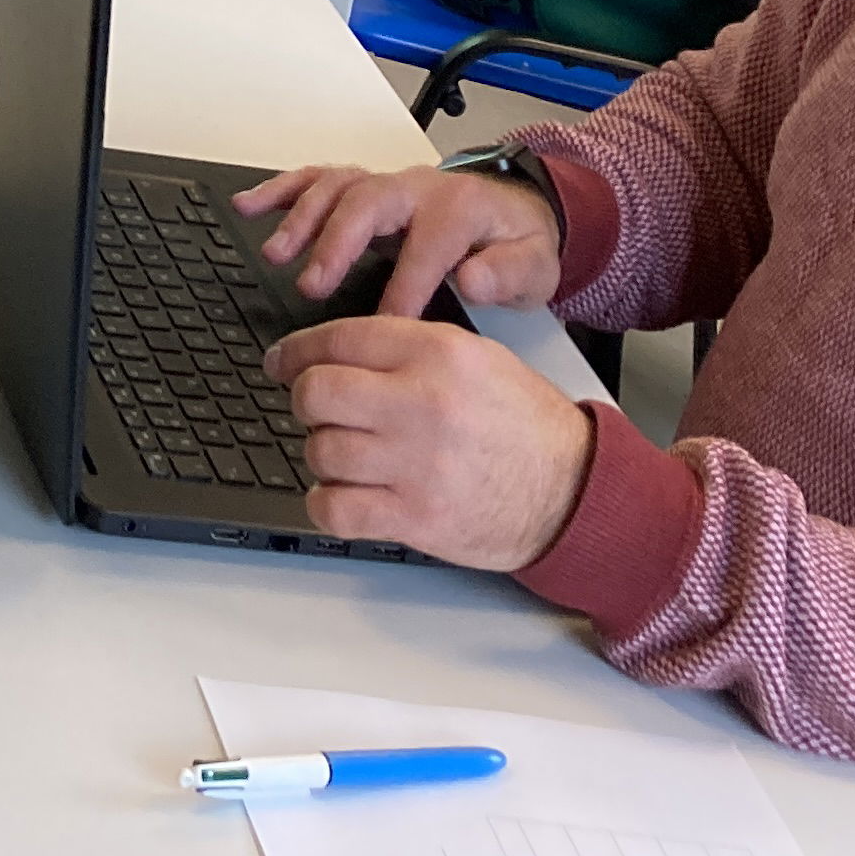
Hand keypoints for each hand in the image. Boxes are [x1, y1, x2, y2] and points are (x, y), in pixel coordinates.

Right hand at [233, 162, 561, 319]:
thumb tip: (474, 279)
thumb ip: (509, 273)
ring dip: (302, 218)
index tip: (384, 324)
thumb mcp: (535, 266)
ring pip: (338, 187)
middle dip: (337, 242)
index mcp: (459, 209)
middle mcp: (417, 188)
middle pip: (370, 203)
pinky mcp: (365, 186)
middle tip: (312, 285)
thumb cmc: (516, 244)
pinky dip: (281, 190)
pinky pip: (318, 178)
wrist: (516, 209)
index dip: (405, 285)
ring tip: (276, 254)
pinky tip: (250, 206)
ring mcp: (387, 184)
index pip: (428, 246)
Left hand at [265, 315, 594, 570]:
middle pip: (318, 392)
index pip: (340, 338)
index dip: (296, 351)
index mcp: (438, 353)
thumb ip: (407, 347)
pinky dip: (326, 504)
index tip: (281, 362)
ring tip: (348, 455)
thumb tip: (333, 350)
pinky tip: (345, 496)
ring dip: (322, 454)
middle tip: (315, 410)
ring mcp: (417, 464)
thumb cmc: (525, 425)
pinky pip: (334, 509)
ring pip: (320, 450)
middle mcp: (423, 403)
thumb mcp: (476, 359)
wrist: (573, 490)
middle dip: (305, 400)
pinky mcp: (415, 517)